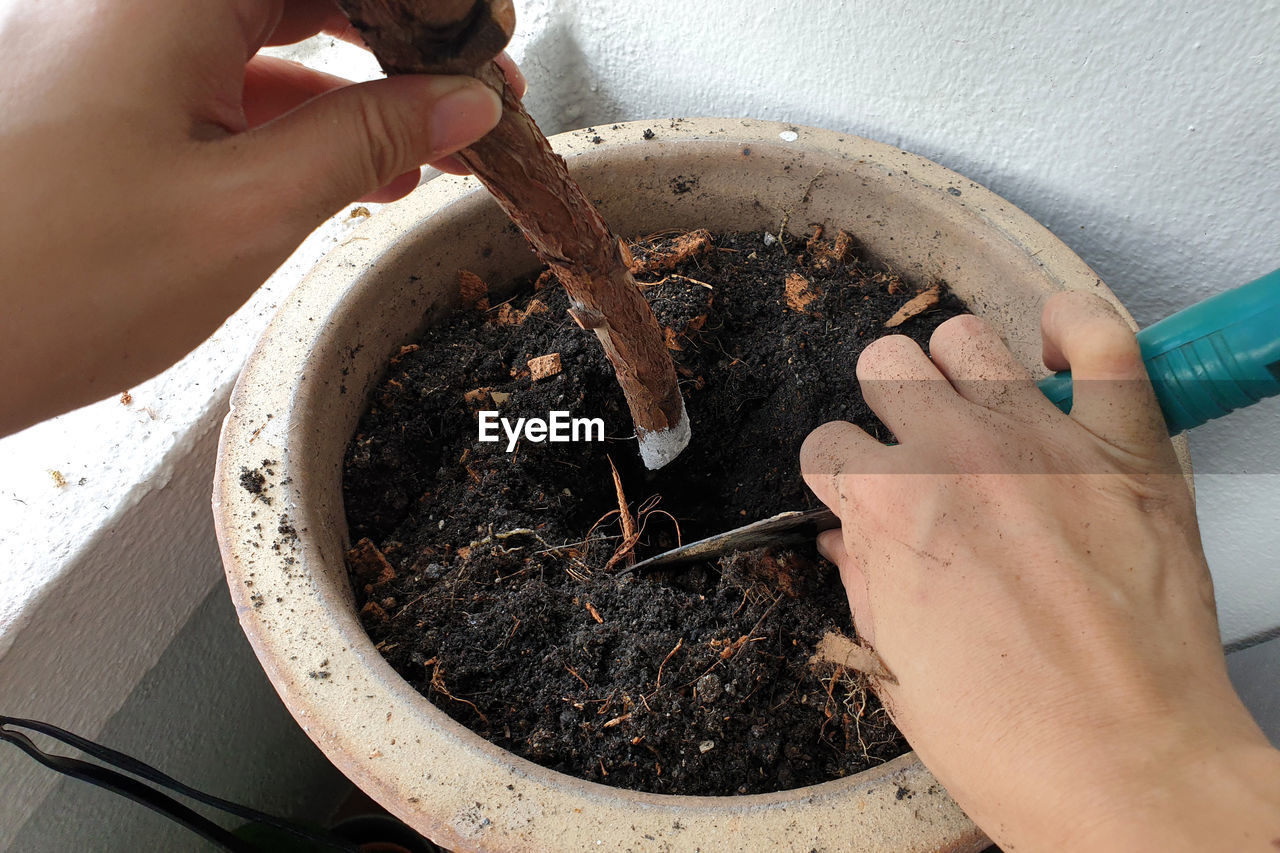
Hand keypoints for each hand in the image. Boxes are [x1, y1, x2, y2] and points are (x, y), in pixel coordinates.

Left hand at [0, 0, 523, 435]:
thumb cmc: (49, 283)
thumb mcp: (245, 214)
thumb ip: (364, 144)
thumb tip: (461, 104)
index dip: (432, 8)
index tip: (489, 53)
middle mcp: (134, 0)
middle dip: (404, 39)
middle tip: (481, 91)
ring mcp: (115, 46)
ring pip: (271, 34)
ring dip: (358, 85)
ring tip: (437, 144)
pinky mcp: (104, 98)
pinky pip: (225, 80)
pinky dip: (297, 117)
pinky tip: (354, 166)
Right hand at [800, 292, 1279, 850]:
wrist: (1126, 768)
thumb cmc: (1011, 740)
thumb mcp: (894, 668)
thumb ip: (863, 584)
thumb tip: (849, 543)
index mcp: (885, 510)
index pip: (826, 445)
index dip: (840, 476)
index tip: (861, 495)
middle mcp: (952, 454)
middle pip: (885, 364)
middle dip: (888, 405)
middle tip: (916, 449)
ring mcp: (1041, 440)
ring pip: (966, 337)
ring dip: (958, 369)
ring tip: (980, 410)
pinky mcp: (1125, 445)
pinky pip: (1102, 337)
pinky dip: (1075, 327)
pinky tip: (1056, 352)